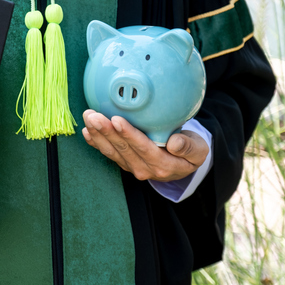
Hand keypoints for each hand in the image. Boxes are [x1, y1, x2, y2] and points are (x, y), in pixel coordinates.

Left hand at [81, 110, 208, 181]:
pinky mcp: (124, 162)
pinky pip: (108, 153)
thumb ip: (189, 147)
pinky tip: (87, 132)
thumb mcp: (198, 150)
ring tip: (88, 118)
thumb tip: (174, 143)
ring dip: (98, 134)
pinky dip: (96, 143)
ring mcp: (132, 167)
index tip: (117, 120)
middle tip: (94, 115)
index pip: (143, 148)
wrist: (183, 165)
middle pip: (123, 149)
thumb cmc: (191, 152)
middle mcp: (144, 169)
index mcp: (163, 165)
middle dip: (106, 131)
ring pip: (112, 151)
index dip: (129, 135)